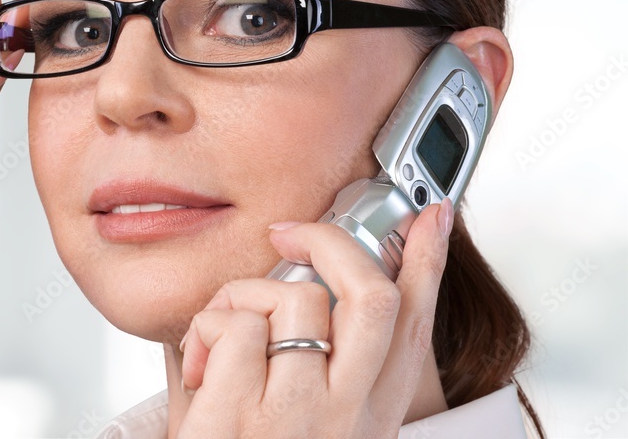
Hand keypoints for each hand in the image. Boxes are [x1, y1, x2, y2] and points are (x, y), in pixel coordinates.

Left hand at [178, 199, 452, 437]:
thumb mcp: (305, 420)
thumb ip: (316, 362)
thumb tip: (306, 286)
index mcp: (367, 413)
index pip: (413, 326)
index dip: (428, 263)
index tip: (432, 216)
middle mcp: (345, 414)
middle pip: (371, 297)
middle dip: (331, 242)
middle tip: (292, 231)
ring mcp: (297, 415)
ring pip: (293, 296)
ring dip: (243, 294)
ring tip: (222, 333)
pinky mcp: (242, 416)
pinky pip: (235, 325)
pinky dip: (208, 326)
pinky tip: (201, 363)